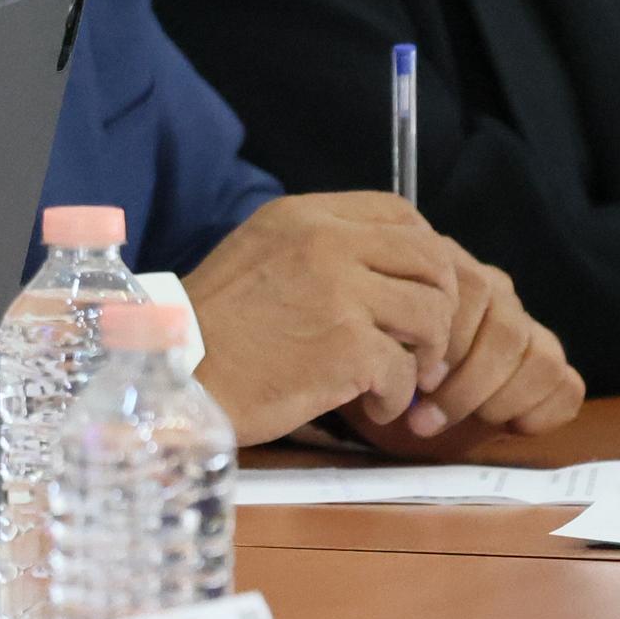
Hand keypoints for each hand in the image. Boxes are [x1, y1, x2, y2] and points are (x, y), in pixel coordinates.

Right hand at [178, 194, 465, 442]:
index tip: (418, 289)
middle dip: (439, 307)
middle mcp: (326, 242)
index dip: (424, 251)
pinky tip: (372, 406)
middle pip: (430, 259)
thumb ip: (320, 249)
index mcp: (303, 216)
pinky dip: (396, 398)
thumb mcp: (261, 254)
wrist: (179, 372)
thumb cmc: (216, 324)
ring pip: (431, 315)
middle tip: (422, 345)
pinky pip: (405, 372)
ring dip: (425, 357)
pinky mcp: (348, 347)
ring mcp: (340, 292)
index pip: (399, 212)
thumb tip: (386, 268)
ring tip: (394, 380)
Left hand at [336, 255, 582, 450]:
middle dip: (468, 384)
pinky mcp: (547, 366)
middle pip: (508, 331)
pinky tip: (504, 428)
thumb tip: (394, 351)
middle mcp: (496, 294)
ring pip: (541, 359)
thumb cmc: (372, 360)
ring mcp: (526, 328)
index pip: (472, 291)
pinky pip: (567, 385)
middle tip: (425, 418)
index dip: (450, 340)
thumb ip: (381, 330)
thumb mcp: (368, 340)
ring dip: (498, 402)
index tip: (419, 381)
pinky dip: (540, 413)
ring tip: (456, 424)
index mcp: (451, 273)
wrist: (386, 389)